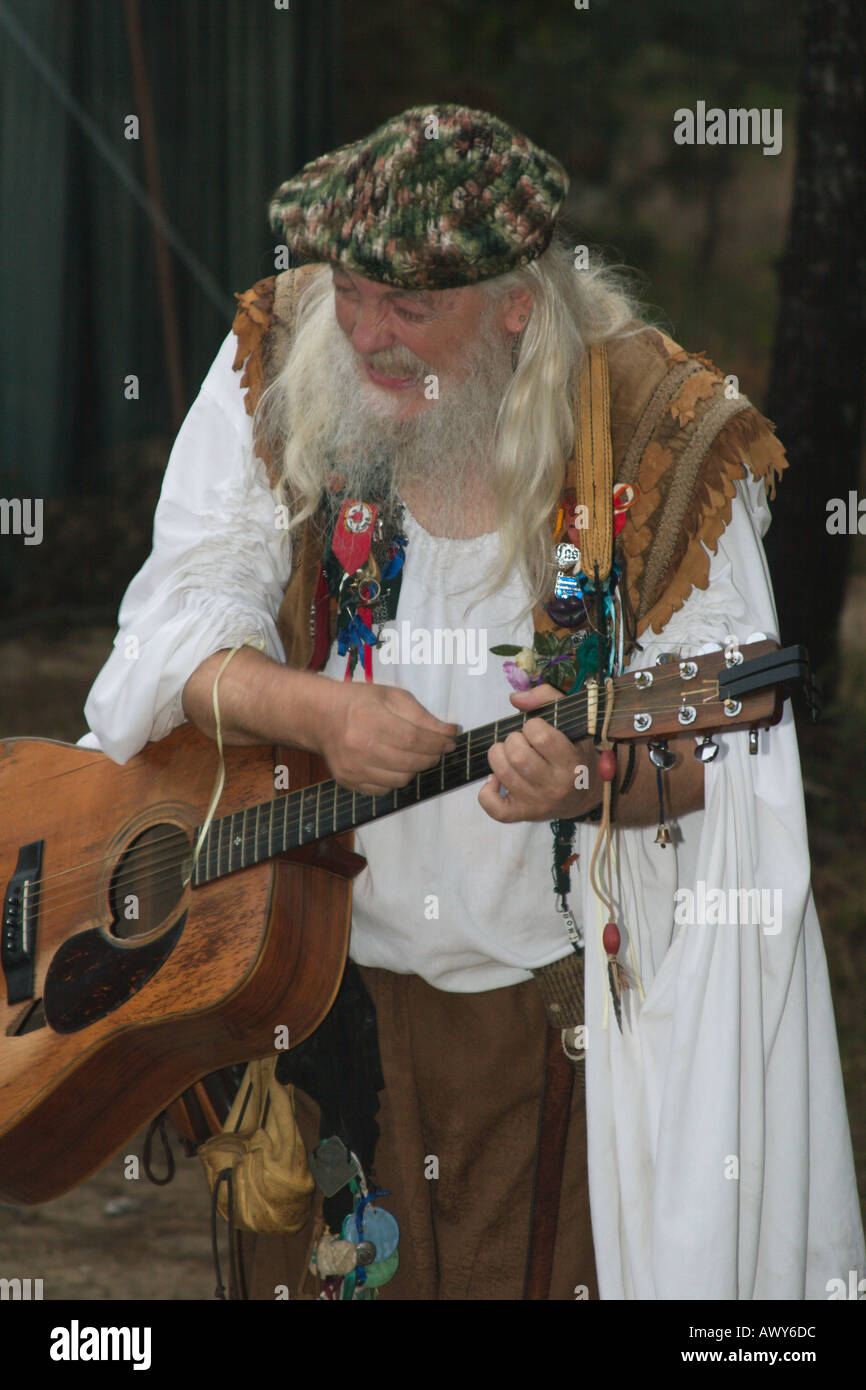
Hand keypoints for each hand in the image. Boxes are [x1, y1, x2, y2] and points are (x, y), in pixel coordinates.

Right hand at [317, 680, 458, 795]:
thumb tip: (450, 733)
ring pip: (400, 780)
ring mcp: (352, 768)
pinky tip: (394, 764)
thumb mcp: (392, 697)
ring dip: (415, 769)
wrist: (320, 717)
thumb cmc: (360, 702)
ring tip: (414, 756)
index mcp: (370, 720)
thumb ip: (422, 716)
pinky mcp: (348, 781)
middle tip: (436, 749)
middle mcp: (359, 747)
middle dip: (431, 757)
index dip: (437, 743)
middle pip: (409, 763)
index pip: (413, 739)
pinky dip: (395, 779)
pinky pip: (384, 789)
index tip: (450, 742)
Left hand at [478, 683, 600, 823]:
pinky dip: (487, 791)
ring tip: (509, 754)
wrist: (584, 795)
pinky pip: (494, 807)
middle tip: (521, 741)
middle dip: (513, 740)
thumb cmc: (575, 754)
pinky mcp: (521, 814)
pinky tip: (496, 779)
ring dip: (498, 756)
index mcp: (571, 763)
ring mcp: (536, 803)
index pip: (541, 736)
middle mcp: (555, 787)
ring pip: (502, 773)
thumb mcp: (572, 723)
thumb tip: (515, 698)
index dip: (532, 725)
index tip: (537, 729)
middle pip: (518, 756)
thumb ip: (546, 699)